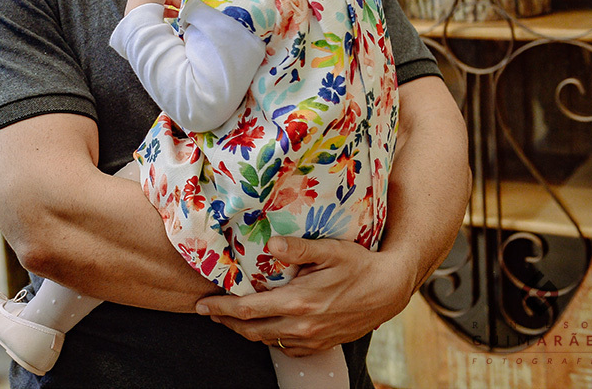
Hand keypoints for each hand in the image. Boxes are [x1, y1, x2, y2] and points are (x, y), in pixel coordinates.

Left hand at [194, 236, 415, 355]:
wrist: (389, 290)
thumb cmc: (359, 265)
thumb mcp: (331, 250)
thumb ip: (299, 248)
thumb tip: (272, 244)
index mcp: (299, 302)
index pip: (249, 309)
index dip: (222, 308)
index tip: (202, 305)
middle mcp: (303, 325)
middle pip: (252, 330)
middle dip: (226, 321)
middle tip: (208, 312)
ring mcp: (312, 338)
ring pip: (267, 340)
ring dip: (244, 330)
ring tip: (229, 317)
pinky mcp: (320, 344)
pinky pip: (286, 347)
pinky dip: (268, 338)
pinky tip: (262, 326)